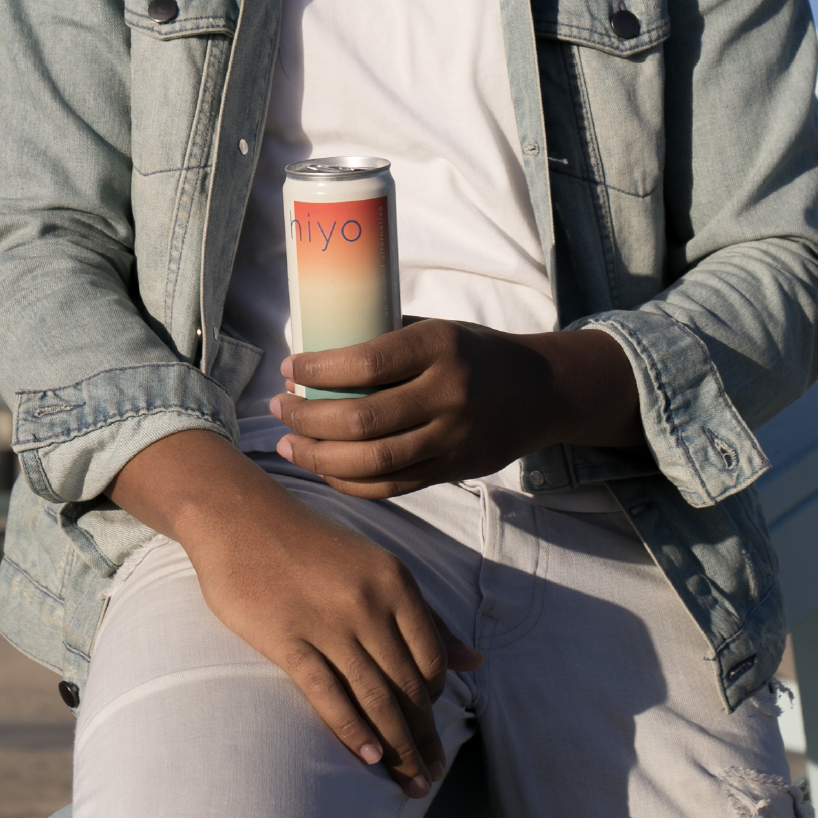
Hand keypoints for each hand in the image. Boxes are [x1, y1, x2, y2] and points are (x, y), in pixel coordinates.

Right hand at [108, 430, 482, 798]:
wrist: (240, 517)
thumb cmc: (310, 543)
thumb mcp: (375, 565)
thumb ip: (424, 614)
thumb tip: (474, 661)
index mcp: (394, 581)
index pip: (431, 658)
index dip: (435, 702)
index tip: (432, 731)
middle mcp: (367, 602)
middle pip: (406, 685)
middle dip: (422, 737)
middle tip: (430, 776)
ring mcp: (327, 622)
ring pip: (374, 696)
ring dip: (396, 746)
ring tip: (408, 782)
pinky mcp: (287, 639)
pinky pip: (328, 694)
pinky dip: (352, 730)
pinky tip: (368, 758)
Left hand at [268, 319, 641, 497]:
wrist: (539, 391)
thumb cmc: (472, 352)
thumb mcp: (435, 330)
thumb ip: (386, 343)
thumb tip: (316, 355)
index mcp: (439, 347)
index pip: (365, 364)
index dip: (318, 371)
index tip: (288, 368)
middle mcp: (447, 395)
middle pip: (361, 420)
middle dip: (307, 417)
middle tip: (278, 407)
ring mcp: (451, 438)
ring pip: (371, 461)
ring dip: (318, 455)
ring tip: (288, 442)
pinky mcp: (451, 470)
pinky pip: (389, 486)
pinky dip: (348, 482)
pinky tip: (321, 467)